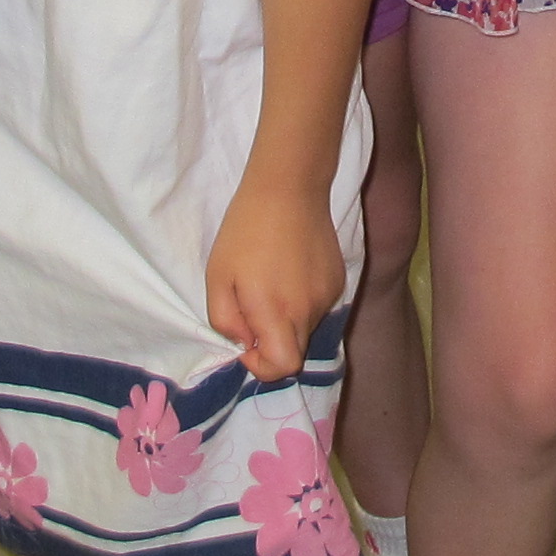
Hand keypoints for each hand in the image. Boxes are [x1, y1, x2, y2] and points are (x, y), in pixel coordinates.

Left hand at [205, 173, 344, 382]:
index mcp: (277, 311)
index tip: (246, 342)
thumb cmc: (245, 231)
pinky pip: (317, 305)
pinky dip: (302, 300)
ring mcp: (328, 295)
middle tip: (252, 308)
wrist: (289, 188)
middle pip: (295, 351)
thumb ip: (224, 320)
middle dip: (271, 342)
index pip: (283, 367)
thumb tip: (243, 342)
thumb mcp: (217, 276)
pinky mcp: (339, 280)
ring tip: (271, 280)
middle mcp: (309, 310)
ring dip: (286, 318)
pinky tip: (291, 269)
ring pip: (306, 327)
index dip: (261, 366)